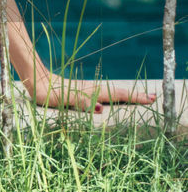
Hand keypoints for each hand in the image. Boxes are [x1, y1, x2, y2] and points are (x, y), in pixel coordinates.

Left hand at [23, 73, 156, 111]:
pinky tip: (116, 98)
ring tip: (141, 97)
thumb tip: (99, 108)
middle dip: (135, 95)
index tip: (149, 98)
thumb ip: (80, 102)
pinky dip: (115, 95)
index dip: (133, 97)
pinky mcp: (83, 92)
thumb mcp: (63, 99)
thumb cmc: (49, 93)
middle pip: (118, 92)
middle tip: (153, 97)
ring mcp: (88, 90)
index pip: (117, 94)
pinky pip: (104, 94)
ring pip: (112, 92)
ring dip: (127, 94)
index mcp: (92, 91)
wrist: (37, 82)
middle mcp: (93, 90)